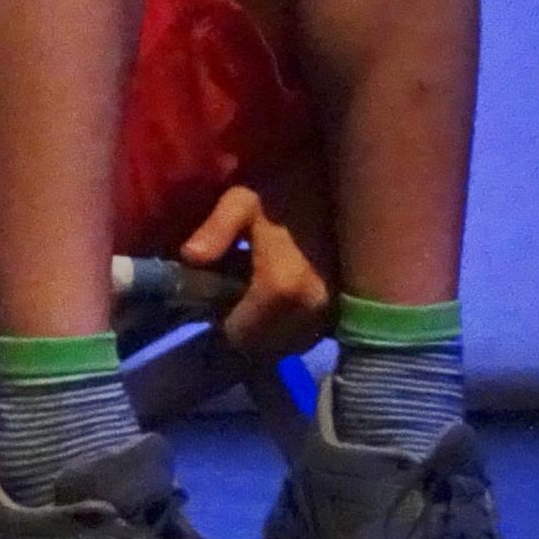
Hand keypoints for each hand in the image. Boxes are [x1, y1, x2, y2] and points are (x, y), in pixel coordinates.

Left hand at [180, 184, 335, 359]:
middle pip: (264, 348)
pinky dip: (292, 327)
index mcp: (280, 289)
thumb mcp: (242, 200)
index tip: (215, 295)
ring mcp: (332, 315)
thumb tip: (190, 258)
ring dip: (269, 331)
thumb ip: (215, 231)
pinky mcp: (346, 313)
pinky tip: (284, 296)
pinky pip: (309, 336)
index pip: (238, 336)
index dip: (220, 320)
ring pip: (288, 346)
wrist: (348, 191)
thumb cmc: (288, 190)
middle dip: (244, 328)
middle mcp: (309, 312)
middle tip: (234, 294)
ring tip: (259, 293)